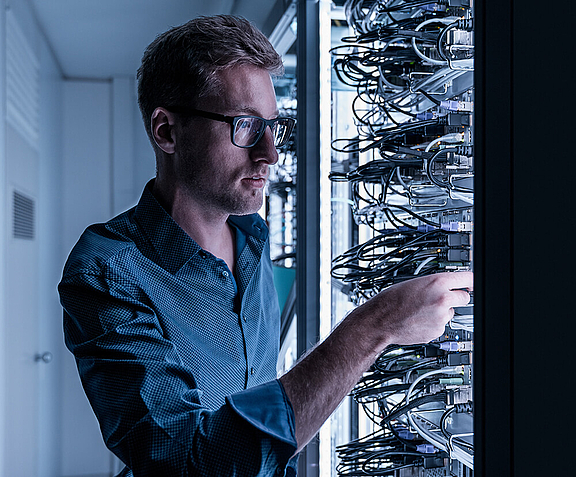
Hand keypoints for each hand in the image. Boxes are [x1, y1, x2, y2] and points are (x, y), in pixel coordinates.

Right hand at [354, 271, 472, 347]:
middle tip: (441, 298)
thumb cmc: (392, 300)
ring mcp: (441, 316)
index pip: (468, 279)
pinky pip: (442, 325)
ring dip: (441, 311)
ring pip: (451, 312)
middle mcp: (443, 299)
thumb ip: (436, 284)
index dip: (471, 281)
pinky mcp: (437, 331)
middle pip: (465, 298)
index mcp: (437, 282)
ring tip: (421, 310)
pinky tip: (420, 319)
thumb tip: (451, 287)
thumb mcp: (415, 282)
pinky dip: (434, 323)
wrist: (381, 320)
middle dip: (456, 298)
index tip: (472, 284)